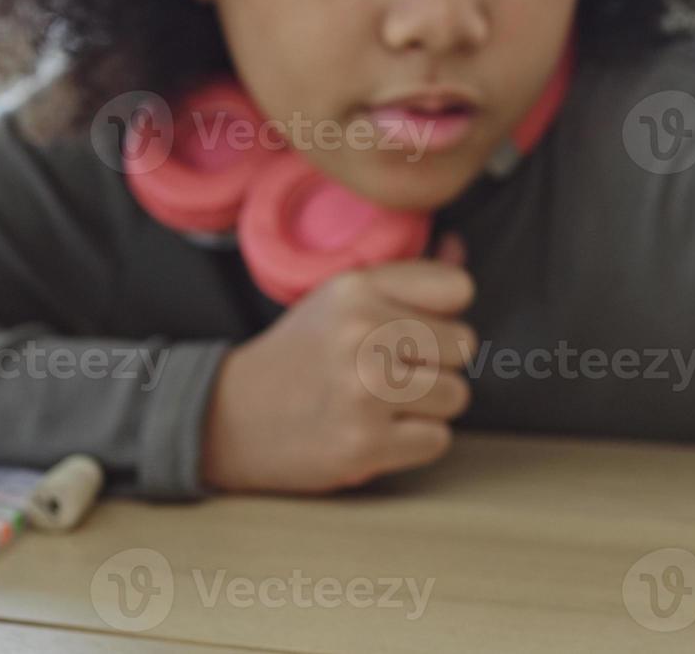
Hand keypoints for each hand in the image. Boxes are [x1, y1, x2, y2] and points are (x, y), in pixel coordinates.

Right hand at [201, 233, 476, 492]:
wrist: (230, 417)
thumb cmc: (302, 353)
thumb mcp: (341, 298)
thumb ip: (406, 275)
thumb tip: (459, 249)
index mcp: (356, 288)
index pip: (458, 288)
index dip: (442, 313)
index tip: (412, 329)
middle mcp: (361, 334)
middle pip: (464, 345)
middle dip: (435, 362)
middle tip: (390, 371)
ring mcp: (364, 392)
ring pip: (456, 394)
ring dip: (427, 405)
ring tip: (383, 402)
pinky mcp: (364, 444)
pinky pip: (437, 439)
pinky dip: (414, 442)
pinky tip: (377, 430)